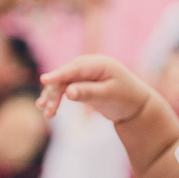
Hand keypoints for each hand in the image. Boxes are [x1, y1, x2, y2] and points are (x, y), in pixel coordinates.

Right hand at [36, 55, 151, 123]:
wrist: (135, 106)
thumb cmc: (125, 98)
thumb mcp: (108, 96)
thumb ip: (88, 93)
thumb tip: (68, 92)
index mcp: (100, 64)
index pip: (75, 68)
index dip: (58, 74)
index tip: (44, 80)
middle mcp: (89, 65)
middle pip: (65, 76)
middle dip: (54, 92)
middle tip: (47, 109)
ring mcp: (84, 73)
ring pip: (62, 83)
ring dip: (53, 97)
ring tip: (47, 113)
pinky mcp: (81, 83)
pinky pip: (65, 88)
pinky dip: (57, 98)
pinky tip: (49, 110)